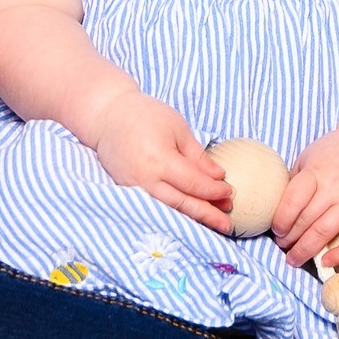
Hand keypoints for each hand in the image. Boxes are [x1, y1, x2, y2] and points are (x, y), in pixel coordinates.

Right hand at [92, 89, 231, 232]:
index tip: (229, 192)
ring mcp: (133, 191)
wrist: (108, 117)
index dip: (213, 190)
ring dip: (191, 218)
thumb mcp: (178, 129)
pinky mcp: (126, 194)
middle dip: (206, 213)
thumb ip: (197, 156)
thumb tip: (218, 177)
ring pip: (168, 211)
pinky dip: (173, 213)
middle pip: (181, 204)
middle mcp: (145, 181)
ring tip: (213, 222)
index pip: (193, 183)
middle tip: (227, 222)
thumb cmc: (147, 116)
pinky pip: (154, 207)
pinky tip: (188, 217)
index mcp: (160, 160)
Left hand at [272, 126, 338, 268]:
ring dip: (306, 250)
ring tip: (294, 259)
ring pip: (325, 233)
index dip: (281, 220)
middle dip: (290, 239)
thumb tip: (278, 210)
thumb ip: (295, 181)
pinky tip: (327, 261)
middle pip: (306, 220)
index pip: (293, 201)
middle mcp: (335, 187)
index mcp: (317, 171)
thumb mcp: (309, 156)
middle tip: (283, 246)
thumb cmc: (336, 152)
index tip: (277, 229)